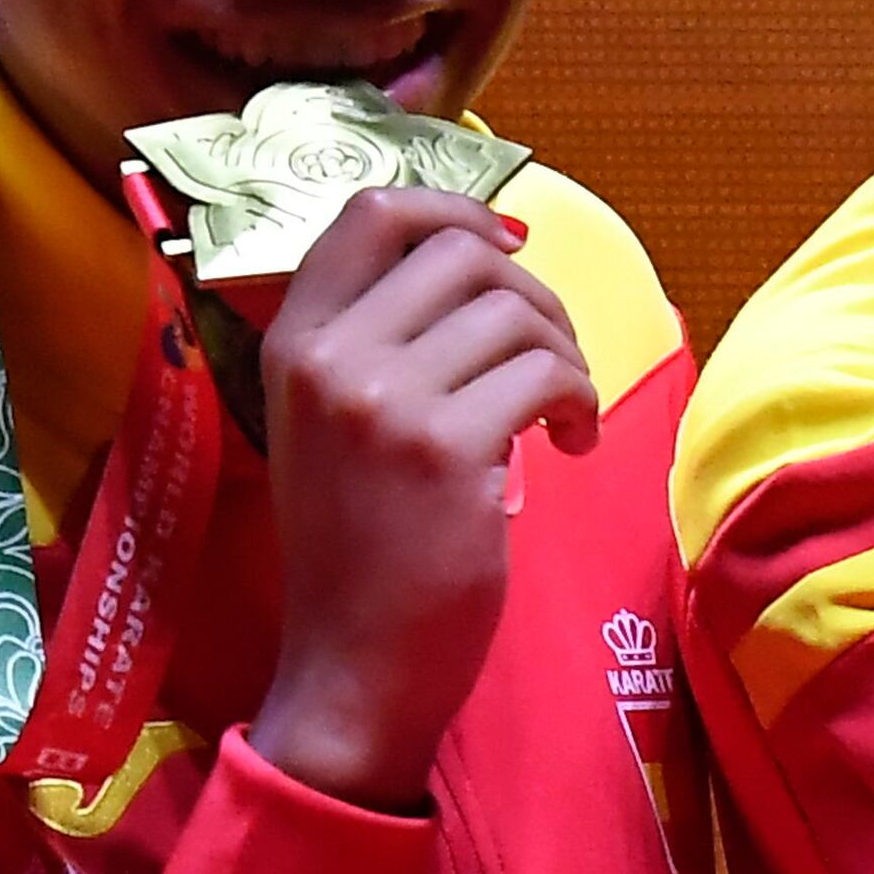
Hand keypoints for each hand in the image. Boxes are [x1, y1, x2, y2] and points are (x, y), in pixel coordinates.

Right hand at [245, 189, 602, 808]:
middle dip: (529, 295)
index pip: (369, 214)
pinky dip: (579, 400)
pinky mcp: (447, 450)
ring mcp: (384, 401)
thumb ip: (374, 345)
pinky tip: (572, 445)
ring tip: (561, 409)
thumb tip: (479, 257)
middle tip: (546, 359)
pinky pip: (546, 375)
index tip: (502, 248)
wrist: (351, 665)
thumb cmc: (354, 551)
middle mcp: (329, 358)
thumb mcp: (330, 428)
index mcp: (293, 344)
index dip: (451, 208)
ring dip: (562, 352)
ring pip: (513, 311)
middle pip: (459, 255)